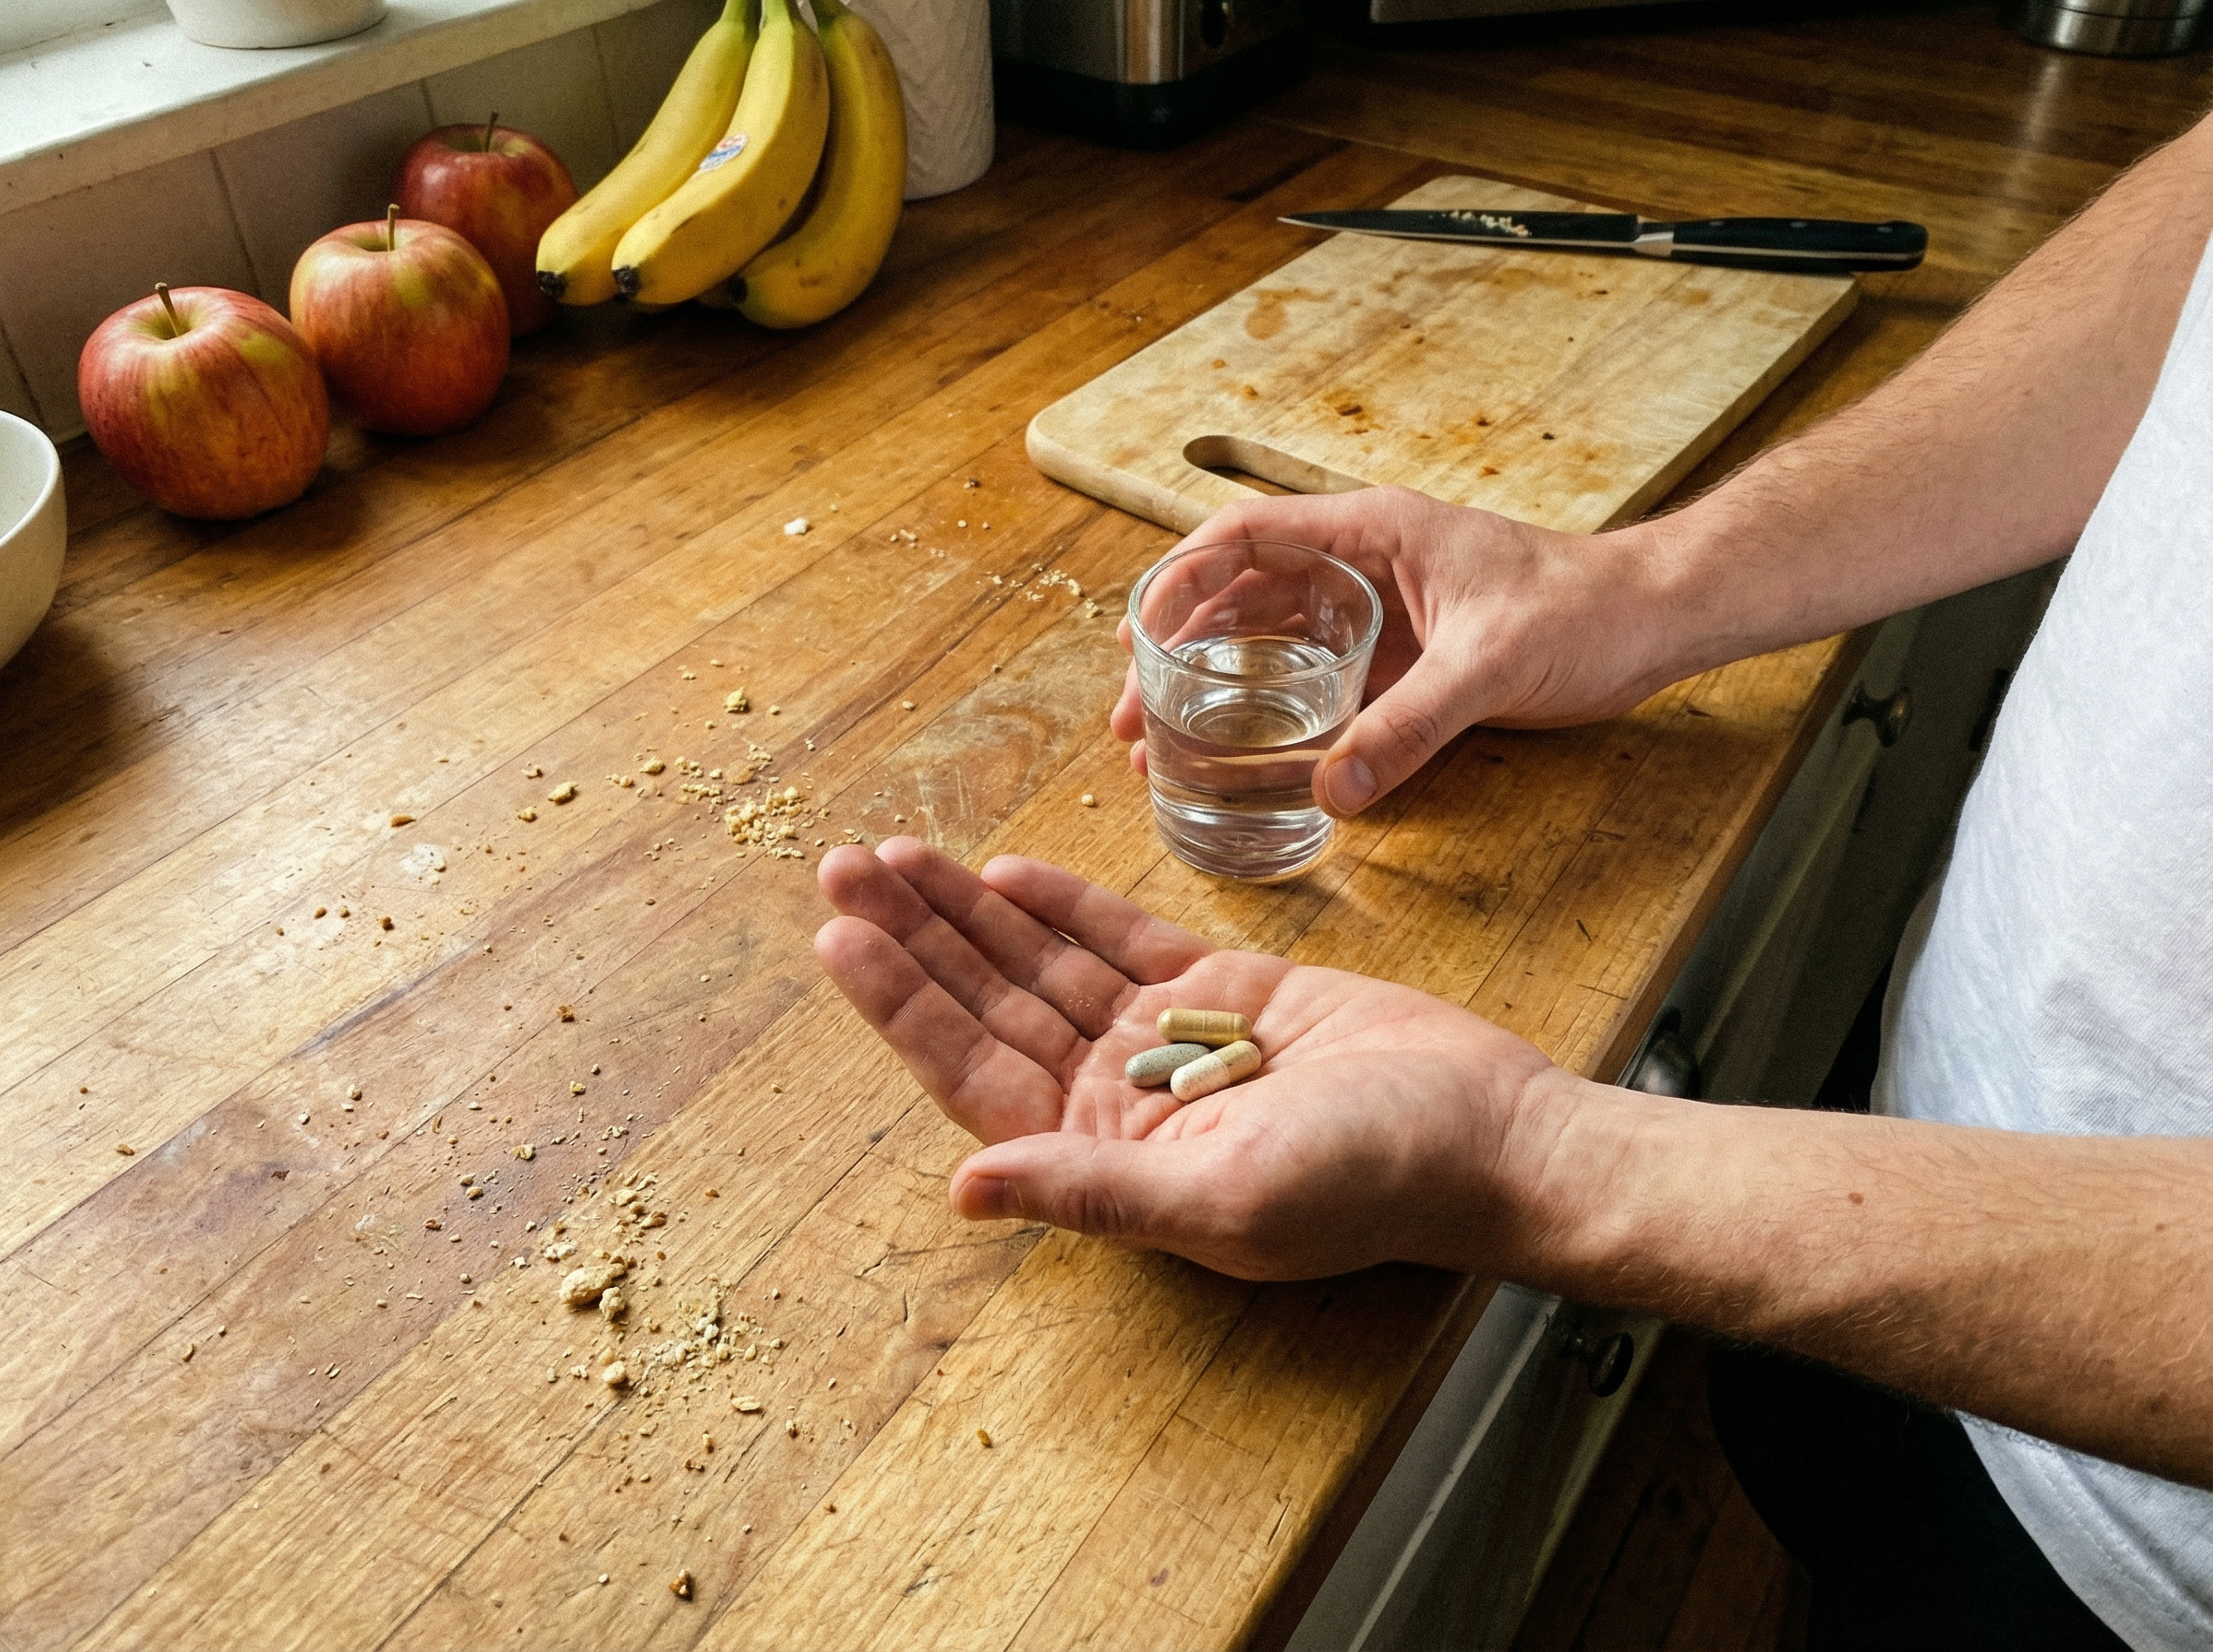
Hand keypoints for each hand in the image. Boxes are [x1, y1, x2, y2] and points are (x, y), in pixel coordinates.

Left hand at [814, 838, 1576, 1279]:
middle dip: (916, 937)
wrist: (1489, 1130)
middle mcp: (1121, 1098)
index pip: (973, 1071)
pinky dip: (1064, 902)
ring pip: (1044, 960)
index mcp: (1106, 1157)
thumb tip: (963, 1192)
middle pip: (991, 1003)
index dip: (903, 1005)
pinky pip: (1121, 937)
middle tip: (839, 867)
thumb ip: (1091, 1190)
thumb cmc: (1369, 1183)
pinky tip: (1004, 872)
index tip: (839, 938)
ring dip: (970, 910)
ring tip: (897, 854)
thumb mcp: (1222, 1195)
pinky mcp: (1225, 988)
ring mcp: (1169, 1037)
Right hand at [1111, 487, 1681, 816]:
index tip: (1136, 635)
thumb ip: (1409, 728)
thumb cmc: (1586, 610)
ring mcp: (1381, 612)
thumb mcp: (1488, 667)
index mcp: (1373, 531)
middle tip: (1132, 715)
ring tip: (1164, 743)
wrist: (1656, 620)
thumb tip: (1333, 789)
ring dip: (1216, 686)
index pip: (1246, 536)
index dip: (1180, 581)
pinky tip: (1245, 755)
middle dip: (1178, 651)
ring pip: (1273, 641)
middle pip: (1243, 595)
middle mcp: (1365, 564)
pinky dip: (1275, 713)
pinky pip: (1319, 680)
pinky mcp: (1405, 658)